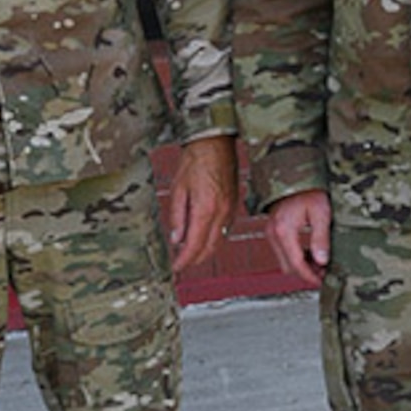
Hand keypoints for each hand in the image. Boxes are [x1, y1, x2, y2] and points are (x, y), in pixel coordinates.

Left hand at [169, 136, 237, 272]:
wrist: (216, 143)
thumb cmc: (196, 160)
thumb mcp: (178, 189)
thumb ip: (177, 217)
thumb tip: (176, 239)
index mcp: (205, 210)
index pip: (194, 246)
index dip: (184, 260)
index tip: (176, 267)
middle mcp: (221, 213)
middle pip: (209, 249)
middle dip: (195, 260)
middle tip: (181, 263)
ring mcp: (230, 210)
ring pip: (218, 242)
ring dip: (204, 251)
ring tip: (189, 253)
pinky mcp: (234, 206)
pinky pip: (224, 230)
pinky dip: (213, 239)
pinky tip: (203, 237)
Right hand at [266, 188, 331, 286]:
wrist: (294, 174)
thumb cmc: (308, 190)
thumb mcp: (321, 213)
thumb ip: (320, 238)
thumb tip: (322, 261)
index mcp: (284, 230)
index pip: (296, 264)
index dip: (309, 276)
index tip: (322, 282)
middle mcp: (274, 233)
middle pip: (287, 267)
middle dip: (305, 274)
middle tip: (324, 274)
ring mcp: (271, 232)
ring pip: (284, 261)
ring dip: (301, 266)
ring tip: (320, 265)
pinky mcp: (273, 230)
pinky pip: (282, 252)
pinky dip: (295, 257)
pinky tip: (310, 255)